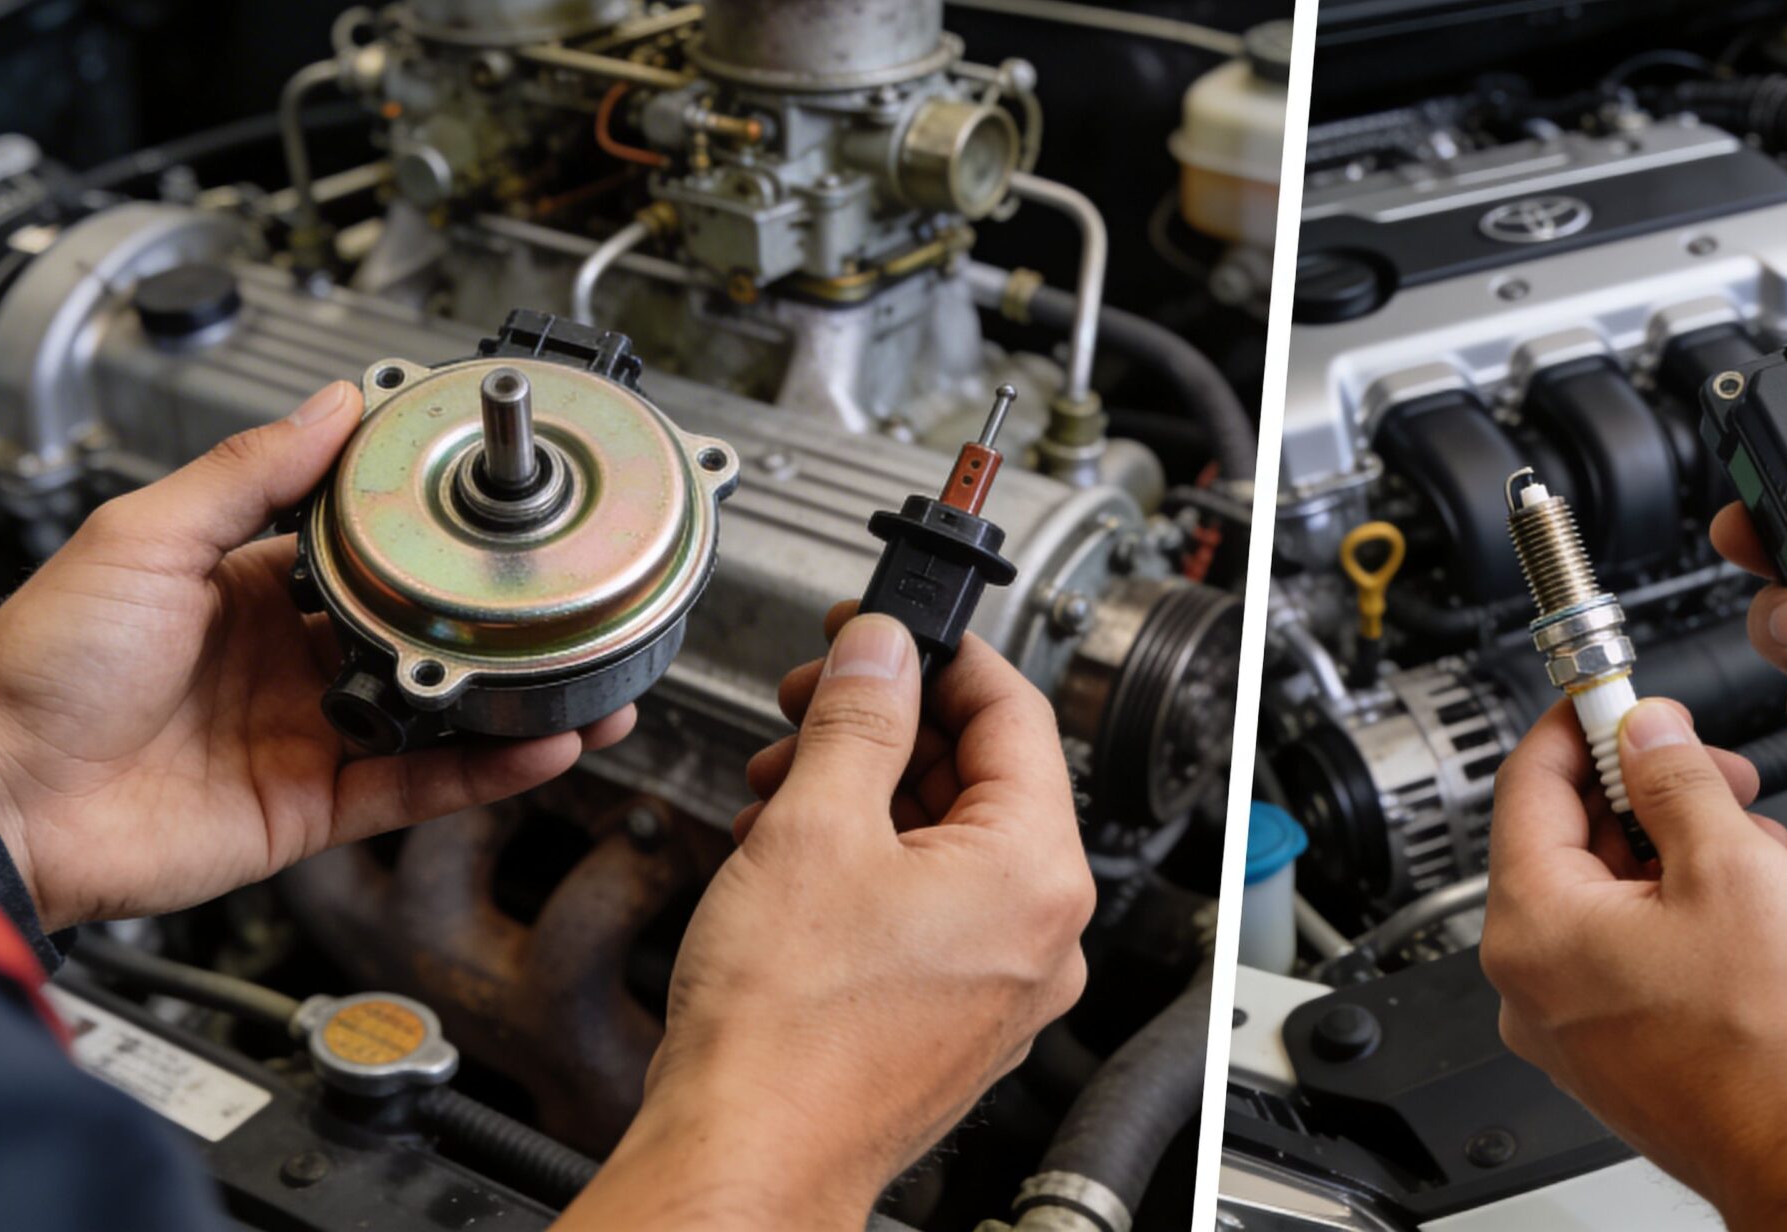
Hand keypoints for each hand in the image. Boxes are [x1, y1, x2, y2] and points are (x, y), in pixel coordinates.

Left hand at [0, 382, 633, 932]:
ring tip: (591, 678)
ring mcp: (304, 734)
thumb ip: (251, 471)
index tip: (499, 509)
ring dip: (517, 700)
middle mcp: (285, 660)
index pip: (367, 550)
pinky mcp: (312, 807)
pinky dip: (489, 771)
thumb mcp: (146, 536)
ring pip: (438, 715)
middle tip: (566, 597)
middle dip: (497, 623)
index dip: (433, 533)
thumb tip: (338, 404)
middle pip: (419, 634)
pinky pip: (421, 785)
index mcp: (245, 588)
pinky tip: (546, 743)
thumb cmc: (36, 669)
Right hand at [565, 606, 1093, 1227]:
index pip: (1015, 710)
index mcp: (1036, 874)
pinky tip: (790, 854)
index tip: (885, 627)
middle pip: (980, 778)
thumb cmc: (786, 1033)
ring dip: (864, 794)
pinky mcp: (954, 1016)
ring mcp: (1001, 982)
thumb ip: (858, 716)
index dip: (940, 654)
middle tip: (810, 702)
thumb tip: (883, 648)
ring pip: (946, 844)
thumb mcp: (815, 825)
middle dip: (885, 728)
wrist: (745, 1159)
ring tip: (779, 786)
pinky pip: (929, 909)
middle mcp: (1041, 933)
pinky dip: (865, 864)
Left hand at [1483, 698, 1786, 1228]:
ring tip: (1754, 846)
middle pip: (1567, 842)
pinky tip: (1753, 906)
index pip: (1527, 786)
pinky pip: (1635, 955)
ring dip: (1676, 852)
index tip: (1616, 695)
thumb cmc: (1782, 1047)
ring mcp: (1580, 1028)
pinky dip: (1684, 914)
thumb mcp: (1731, 864)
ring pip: (1609, 899)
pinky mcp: (1628, 1054)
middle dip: (1645, 790)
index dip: (1579, 724)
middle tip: (1710, 768)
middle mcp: (1537, 987)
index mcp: (1535, 929)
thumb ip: (1676, 778)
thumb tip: (1646, 730)